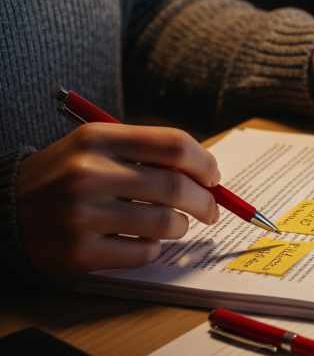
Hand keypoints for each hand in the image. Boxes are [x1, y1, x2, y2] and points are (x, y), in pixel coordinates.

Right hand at [15, 124, 220, 274]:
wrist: (4, 211)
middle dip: (205, 201)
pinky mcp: (79, 253)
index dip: (204, 162)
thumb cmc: (63, 176)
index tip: (212, 176)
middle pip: (175, 186)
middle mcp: (89, 173)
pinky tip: (145, 240)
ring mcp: (82, 215)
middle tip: (211, 208)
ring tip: (176, 224)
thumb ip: (145, 152)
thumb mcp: (95, 147)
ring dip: (181, 226)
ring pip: (164, 223)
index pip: (173, 144)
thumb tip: (204, 174)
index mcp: (98, 139)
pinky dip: (154, 248)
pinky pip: (142, 253)